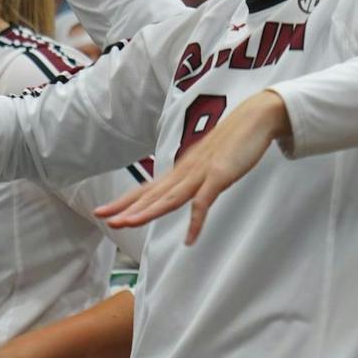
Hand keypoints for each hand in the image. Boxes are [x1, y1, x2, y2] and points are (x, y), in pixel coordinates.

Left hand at [96, 90, 290, 244]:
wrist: (255, 118)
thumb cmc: (232, 141)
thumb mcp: (208, 163)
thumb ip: (195, 177)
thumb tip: (184, 190)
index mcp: (181, 170)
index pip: (147, 189)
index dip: (124, 201)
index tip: (102, 212)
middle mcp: (185, 171)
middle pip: (153, 194)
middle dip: (127, 208)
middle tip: (104, 219)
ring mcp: (201, 173)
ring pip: (170, 196)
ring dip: (149, 211)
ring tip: (128, 224)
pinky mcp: (220, 175)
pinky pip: (204, 201)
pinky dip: (196, 221)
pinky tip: (189, 239)